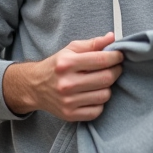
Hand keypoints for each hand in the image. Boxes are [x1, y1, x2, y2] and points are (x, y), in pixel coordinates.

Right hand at [3, 33, 123, 120]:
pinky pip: (97, 110)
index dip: (116, 57)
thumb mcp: (70, 50)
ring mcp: (68, 101)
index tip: (118, 56)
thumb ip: (93, 43)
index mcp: (67, 64)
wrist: (34, 87)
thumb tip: (112, 38)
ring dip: (108, 87)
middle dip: (115, 71)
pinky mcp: (70, 115)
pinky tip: (93, 95)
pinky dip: (99, 103)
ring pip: (104, 95)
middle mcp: (66, 83)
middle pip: (106, 78)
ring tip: (101, 82)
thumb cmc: (56, 66)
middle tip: (114, 68)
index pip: (102, 60)